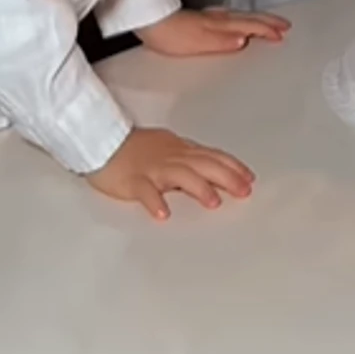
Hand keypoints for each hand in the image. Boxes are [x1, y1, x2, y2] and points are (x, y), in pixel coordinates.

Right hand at [88, 126, 254, 220]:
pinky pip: (144, 191)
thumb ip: (190, 160)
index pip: (211, 156)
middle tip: (244, 191)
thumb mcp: (169, 150)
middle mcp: (171, 156)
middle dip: (225, 177)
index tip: (250, 178)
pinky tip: (163, 213)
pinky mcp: (132, 180)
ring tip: (213, 202)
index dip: (232, 166)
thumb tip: (215, 171)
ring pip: (179, 175)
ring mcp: (152, 168)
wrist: (104, 142)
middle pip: (202, 164)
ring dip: (198, 187)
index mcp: (180, 150)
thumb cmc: (137, 148)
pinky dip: (154, 201)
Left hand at [137, 7, 289, 56]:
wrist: (149, 21)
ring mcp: (209, 18)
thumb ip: (223, 41)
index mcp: (221, 24)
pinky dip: (241, 20)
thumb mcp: (198, 42)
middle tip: (284, 25)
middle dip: (268, 21)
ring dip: (257, 20)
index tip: (282, 34)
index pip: (250, 25)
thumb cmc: (170, 34)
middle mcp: (217, 19)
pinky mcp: (200, 21)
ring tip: (268, 23)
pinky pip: (230, 18)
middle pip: (249, 18)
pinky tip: (237, 24)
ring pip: (241, 16)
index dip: (267, 30)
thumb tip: (244, 40)